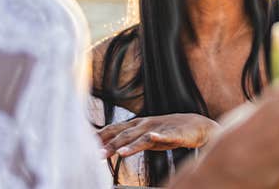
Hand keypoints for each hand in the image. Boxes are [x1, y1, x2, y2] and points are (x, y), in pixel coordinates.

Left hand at [99, 113, 217, 157]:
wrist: (195, 126)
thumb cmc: (167, 132)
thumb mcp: (144, 136)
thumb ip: (128, 141)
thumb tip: (108, 149)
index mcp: (136, 125)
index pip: (113, 129)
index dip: (99, 137)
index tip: (83, 145)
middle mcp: (144, 124)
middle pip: (122, 134)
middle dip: (107, 143)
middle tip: (94, 154)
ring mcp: (157, 127)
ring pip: (139, 136)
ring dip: (126, 144)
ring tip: (115, 153)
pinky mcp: (172, 133)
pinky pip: (162, 136)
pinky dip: (154, 137)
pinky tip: (150, 138)